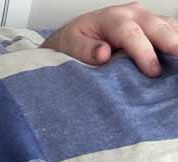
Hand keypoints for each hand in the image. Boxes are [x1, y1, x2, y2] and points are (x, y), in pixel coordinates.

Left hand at [41, 2, 177, 76]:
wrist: (78, 33)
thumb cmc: (74, 41)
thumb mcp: (71, 45)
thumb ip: (85, 50)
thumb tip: (103, 54)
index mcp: (112, 18)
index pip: (132, 35)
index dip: (144, 53)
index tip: (153, 71)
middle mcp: (132, 13)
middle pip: (157, 27)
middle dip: (172, 43)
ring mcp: (145, 17)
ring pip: (168, 26)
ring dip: (177, 41)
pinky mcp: (153, 24)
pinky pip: (170, 29)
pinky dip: (176, 39)